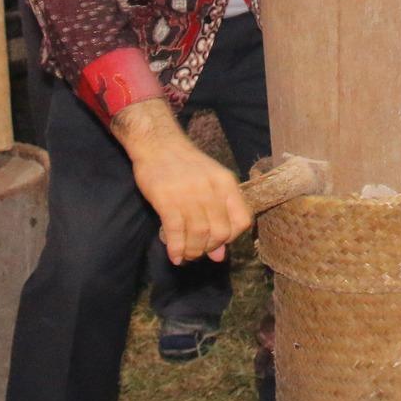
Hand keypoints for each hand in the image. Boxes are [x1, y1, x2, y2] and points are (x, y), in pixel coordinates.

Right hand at [114, 103, 252, 263]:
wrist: (158, 143)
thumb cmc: (186, 165)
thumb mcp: (209, 184)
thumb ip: (217, 216)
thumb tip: (219, 256)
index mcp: (226, 183)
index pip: (242, 221)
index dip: (231, 238)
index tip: (217, 241)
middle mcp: (210, 189)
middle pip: (220, 232)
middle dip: (209, 248)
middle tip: (198, 251)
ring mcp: (188, 194)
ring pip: (199, 234)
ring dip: (192, 251)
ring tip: (185, 255)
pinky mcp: (166, 199)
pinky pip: (176, 231)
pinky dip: (176, 248)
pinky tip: (174, 255)